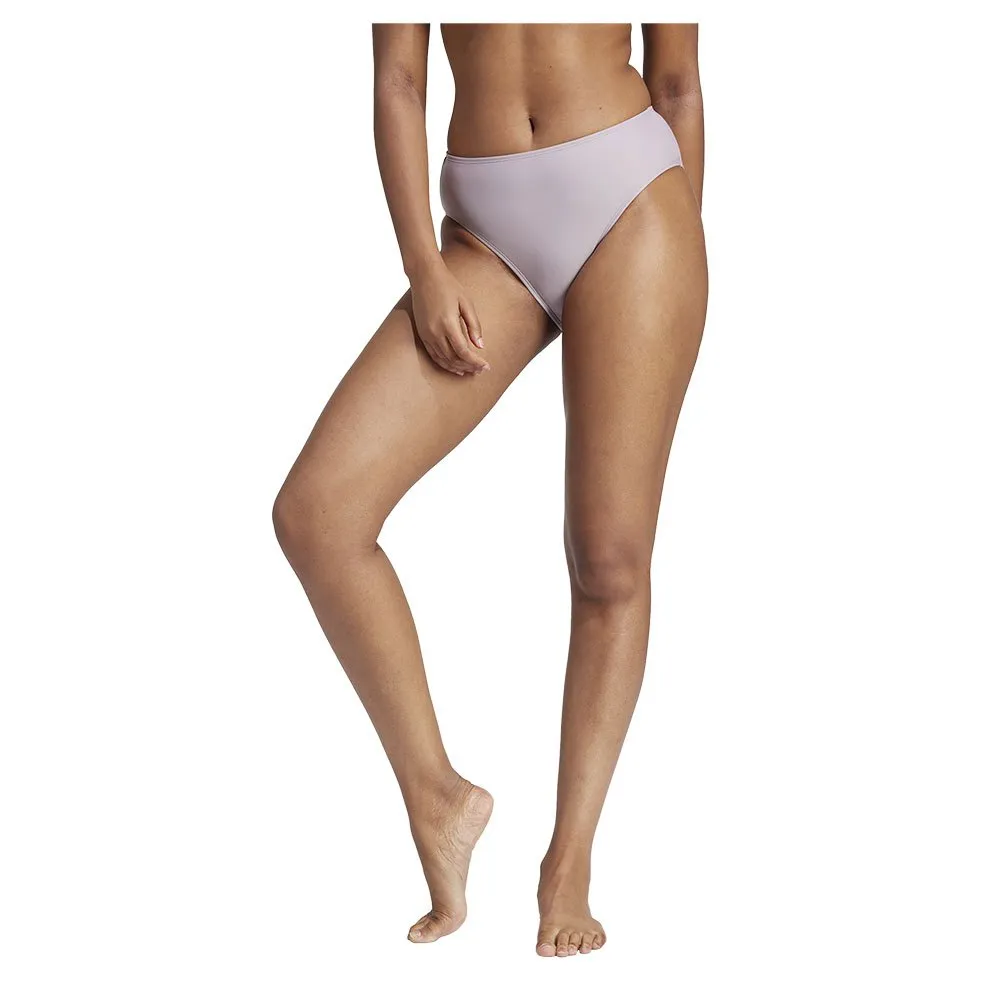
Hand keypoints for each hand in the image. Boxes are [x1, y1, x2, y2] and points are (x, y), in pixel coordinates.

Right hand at [409, 257, 489, 375]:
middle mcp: (435, 332)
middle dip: (468, 367)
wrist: (424, 275)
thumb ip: (474, 325)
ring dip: (457, 368)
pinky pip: (433, 355)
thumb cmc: (448, 286)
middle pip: (453, 359)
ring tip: (470, 371)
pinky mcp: (422, 334)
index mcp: (448, 323)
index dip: (475, 362)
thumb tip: (480, 346)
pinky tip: (454, 367)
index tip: (486, 366)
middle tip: (480, 370)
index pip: (463, 351)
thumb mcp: (466, 302)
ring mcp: (426, 334)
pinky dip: (444, 363)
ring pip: (443, 359)